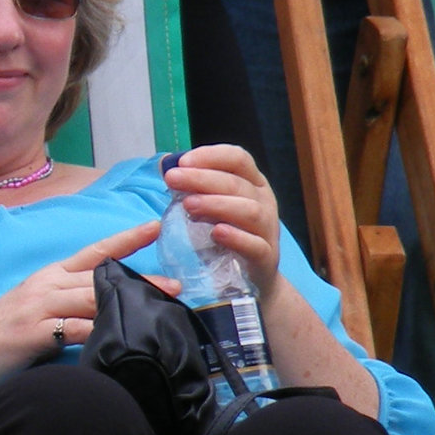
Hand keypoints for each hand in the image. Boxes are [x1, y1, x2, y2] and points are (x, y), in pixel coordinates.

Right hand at [0, 218, 162, 387]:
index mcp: (52, 275)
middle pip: (101, 277)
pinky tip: (121, 335)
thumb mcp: (39, 304)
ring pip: (92, 299)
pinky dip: (100, 331)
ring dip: (128, 301)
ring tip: (159, 307)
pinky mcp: (35, 332)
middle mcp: (48, 285)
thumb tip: (108, 303)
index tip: (154, 227)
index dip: (125, 239)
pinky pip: (75, 329)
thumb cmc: (5, 329)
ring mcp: (41, 307)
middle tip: (175, 285)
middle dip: (140, 279)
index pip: (94, 252)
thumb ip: (70, 300)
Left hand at [163, 145, 280, 290]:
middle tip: (172, 179)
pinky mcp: (266, 257)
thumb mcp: (211, 208)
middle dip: (202, 178)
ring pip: (249, 210)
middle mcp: (264, 202)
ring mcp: (268, 230)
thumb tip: (166, 166)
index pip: (238, 159)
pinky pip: (255, 245)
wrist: (250, 278)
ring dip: (217, 204)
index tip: (182, 161)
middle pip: (237, 183)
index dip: (211, 156)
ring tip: (188, 205)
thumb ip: (193, 188)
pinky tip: (216, 232)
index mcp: (253, 184)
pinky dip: (236, 237)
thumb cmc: (228, 236)